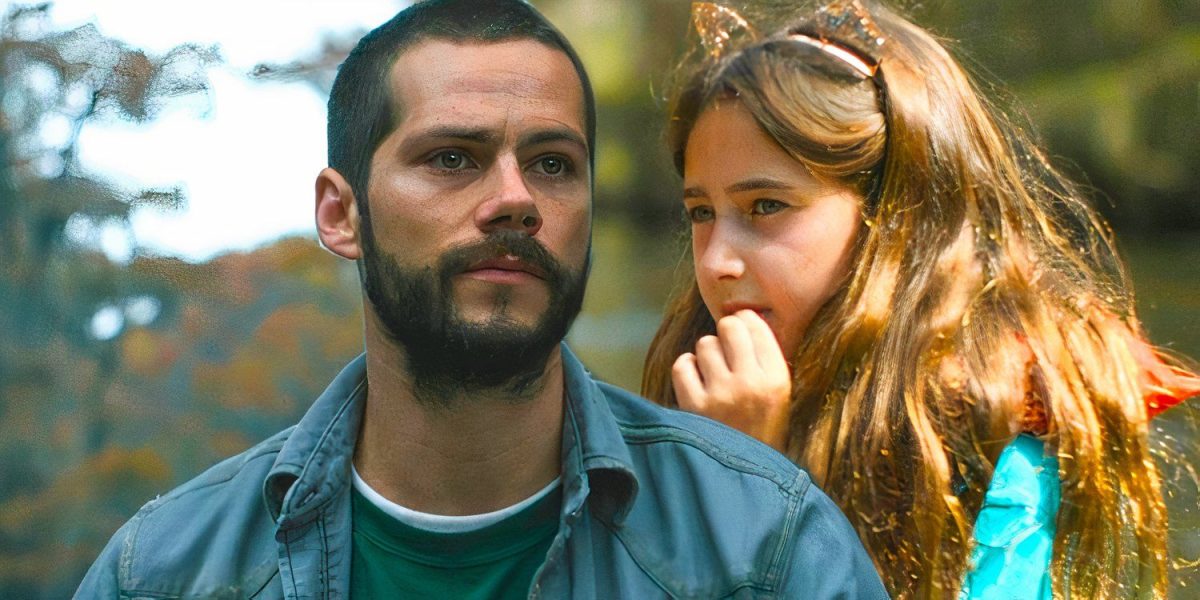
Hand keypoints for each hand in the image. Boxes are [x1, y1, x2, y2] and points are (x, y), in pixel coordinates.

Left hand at [672, 309, 791, 451]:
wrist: (744, 478)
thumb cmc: (762, 432)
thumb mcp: (780, 397)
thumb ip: (766, 360)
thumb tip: (744, 318)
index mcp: (777, 380)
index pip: (756, 326)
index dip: (745, 322)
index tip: (741, 328)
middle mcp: (750, 383)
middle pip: (729, 327)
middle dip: (725, 333)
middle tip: (726, 350)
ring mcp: (721, 394)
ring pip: (704, 344)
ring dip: (706, 355)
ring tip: (713, 374)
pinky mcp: (694, 406)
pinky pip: (682, 364)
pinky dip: (686, 369)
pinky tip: (695, 382)